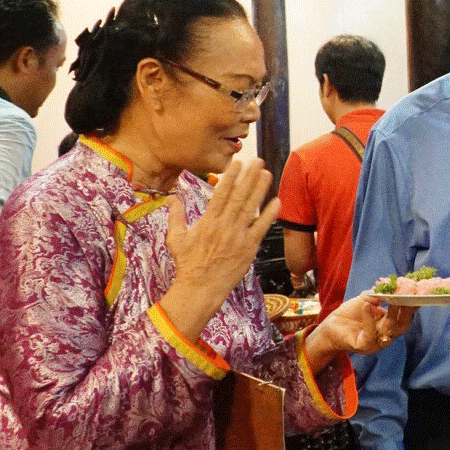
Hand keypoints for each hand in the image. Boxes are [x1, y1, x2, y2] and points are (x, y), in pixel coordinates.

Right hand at [167, 158, 279, 305]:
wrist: (200, 288)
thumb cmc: (188, 264)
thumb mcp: (176, 238)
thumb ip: (175, 216)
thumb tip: (172, 198)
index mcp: (207, 221)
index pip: (221, 194)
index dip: (231, 177)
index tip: (237, 163)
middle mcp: (224, 226)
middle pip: (239, 196)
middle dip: (249, 177)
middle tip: (258, 161)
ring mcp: (238, 237)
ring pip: (251, 208)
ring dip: (260, 190)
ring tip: (267, 174)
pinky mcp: (249, 248)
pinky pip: (261, 228)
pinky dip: (270, 214)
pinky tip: (277, 201)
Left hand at [304, 296, 413, 372]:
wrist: (331, 327)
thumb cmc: (351, 314)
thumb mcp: (367, 300)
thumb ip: (378, 294)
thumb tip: (388, 287)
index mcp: (392, 324)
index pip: (407, 314)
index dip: (413, 302)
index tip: (416, 288)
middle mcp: (388, 335)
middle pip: (404, 324)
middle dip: (407, 309)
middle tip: (408, 294)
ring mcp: (377, 343)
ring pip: (390, 329)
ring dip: (392, 313)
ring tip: (391, 298)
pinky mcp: (364, 346)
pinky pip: (371, 334)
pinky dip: (370, 319)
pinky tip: (367, 305)